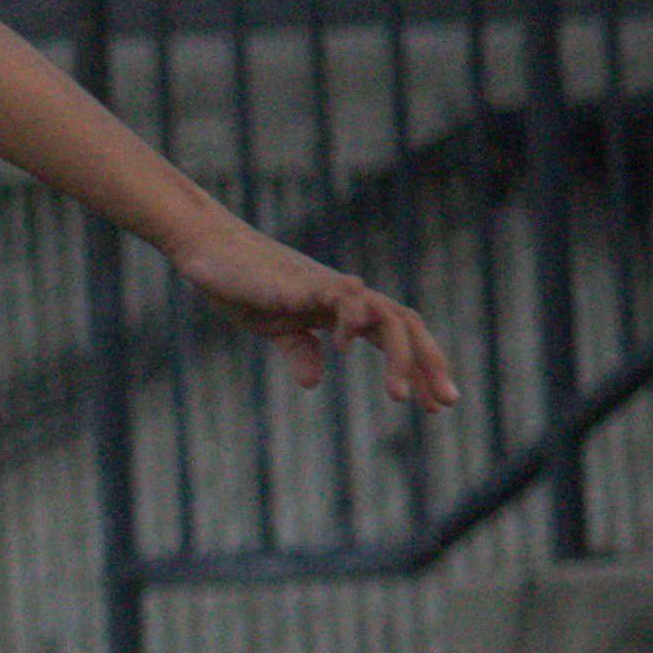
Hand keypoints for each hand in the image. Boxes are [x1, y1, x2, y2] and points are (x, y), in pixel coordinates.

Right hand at [166, 216, 460, 409]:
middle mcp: (345, 295)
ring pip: (385, 315)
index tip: (434, 405)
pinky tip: (345, 348)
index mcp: (340, 309)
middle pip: (405, 325)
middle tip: (444, 404)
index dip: (419, 367)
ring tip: (398, 395)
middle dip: (429, 363)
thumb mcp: (271, 326)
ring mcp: (327, 287)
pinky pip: (342, 297)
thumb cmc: (239, 282)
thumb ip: (298, 350)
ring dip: (399, 355)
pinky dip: (352, 320)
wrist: (208, 247)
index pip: (395, 335)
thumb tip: (313, 382)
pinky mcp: (301, 282)